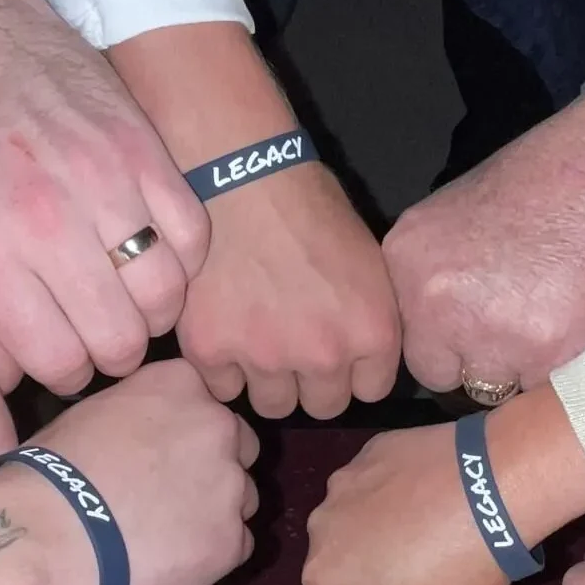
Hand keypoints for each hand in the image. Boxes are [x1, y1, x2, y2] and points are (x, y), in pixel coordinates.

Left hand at [0, 0, 206, 395]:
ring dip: (155, 309)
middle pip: (120, 339)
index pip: (59, 361)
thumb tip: (16, 378)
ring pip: (167, 293)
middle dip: (114, 351)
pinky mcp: (143, 148)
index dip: (67, 372)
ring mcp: (103, 182)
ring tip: (132, 298)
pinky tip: (155, 252)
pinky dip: (182, 256)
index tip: (64, 358)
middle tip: (102, 335)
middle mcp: (45, 223)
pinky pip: (192, 235)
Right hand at [20, 359, 260, 584]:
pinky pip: (236, 544)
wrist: (53, 534)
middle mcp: (218, 426)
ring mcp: (230, 485)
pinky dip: (213, 552)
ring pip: (241, 496)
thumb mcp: (97, 411)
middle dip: (213, 467)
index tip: (163, 451)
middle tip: (170, 494)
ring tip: (166, 532)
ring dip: (215, 510)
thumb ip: (143, 412)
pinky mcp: (231, 540)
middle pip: (238, 445)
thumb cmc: (56, 470)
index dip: (186, 430)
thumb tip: (150, 431)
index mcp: (182, 383)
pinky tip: (171, 558)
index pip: (206, 401)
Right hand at [178, 162, 400, 417]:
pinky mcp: (211, 351)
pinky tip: (225, 334)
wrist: (243, 177)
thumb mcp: (369, 261)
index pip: (372, 391)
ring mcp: (265, 357)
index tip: (338, 349)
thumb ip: (369, 318)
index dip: (354, 370)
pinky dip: (223, 368)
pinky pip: (223, 388)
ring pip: (274, 405)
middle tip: (294, 344)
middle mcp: (324, 355)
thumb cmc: (312, 205)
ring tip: (258, 340)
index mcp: (373, 332)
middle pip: (324, 406)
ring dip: (269, 380)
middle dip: (313, 381)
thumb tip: (364, 354)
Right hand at [302, 421, 508, 584]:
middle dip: (385, 580)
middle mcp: (318, 528)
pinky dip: (404, 498)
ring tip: (442, 537)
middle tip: (438, 575)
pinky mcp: (372, 450)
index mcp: (321, 579)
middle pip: (352, 574)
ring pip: (364, 528)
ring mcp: (344, 482)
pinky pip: (381, 488)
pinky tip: (441, 500)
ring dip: (392, 537)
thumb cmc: (460, 572)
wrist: (496, 485)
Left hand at [383, 98, 584, 393]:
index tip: (473, 322)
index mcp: (406, 260)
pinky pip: (535, 386)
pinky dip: (556, 364)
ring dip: (516, 365)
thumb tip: (428, 323)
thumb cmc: (547, 180)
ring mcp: (485, 331)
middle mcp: (434, 301)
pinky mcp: (539, 352)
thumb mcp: (460, 215)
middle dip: (473, 359)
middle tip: (517, 321)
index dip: (443, 334)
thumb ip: (434, 273)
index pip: (405, 334)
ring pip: (489, 387)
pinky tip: (574, 317)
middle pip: (439, 372)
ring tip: (549, 314)